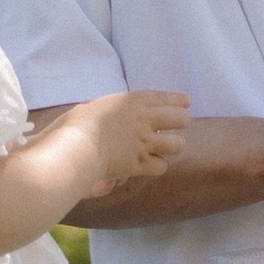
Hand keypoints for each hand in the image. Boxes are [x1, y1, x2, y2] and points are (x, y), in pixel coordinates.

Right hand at [69, 88, 188, 193]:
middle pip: (180, 119)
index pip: (164, 98)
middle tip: (177, 127)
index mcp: (133, 101)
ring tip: (165, 148)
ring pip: (176, 144)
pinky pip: (161, 166)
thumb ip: (98, 108)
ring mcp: (145, 142)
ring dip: (172, 146)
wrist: (78, 146)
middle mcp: (144, 120)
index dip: (178, 100)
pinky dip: (156, 166)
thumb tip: (91, 108)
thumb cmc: (76, 124)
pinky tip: (149, 165)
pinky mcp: (140, 163)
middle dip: (181, 122)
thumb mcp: (89, 107)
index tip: (187, 102)